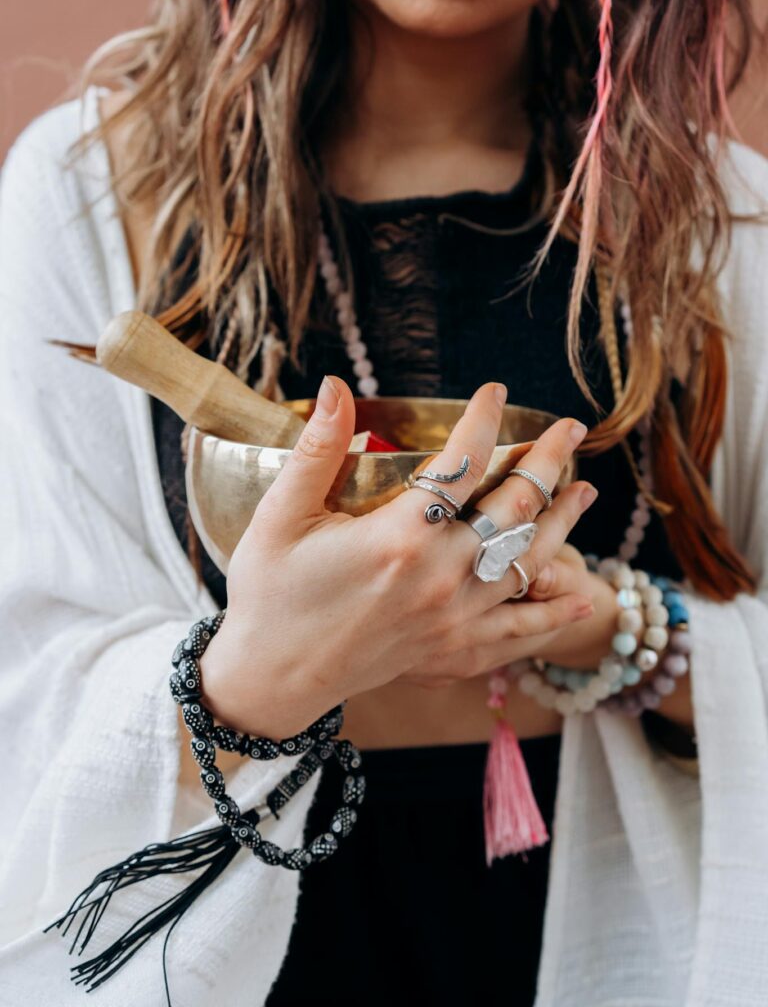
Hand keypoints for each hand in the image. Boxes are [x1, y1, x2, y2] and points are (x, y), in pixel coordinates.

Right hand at [203, 376, 597, 737]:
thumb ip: (316, 449)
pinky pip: (521, 632)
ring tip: (587, 490)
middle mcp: (441, 576)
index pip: (463, 462)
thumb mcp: (280, 516)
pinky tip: (585, 597)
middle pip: (515, 507)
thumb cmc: (269, 594)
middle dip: (548, 461)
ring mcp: (454, 618)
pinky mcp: (454, 651)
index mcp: (400, 537)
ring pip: (529, 562)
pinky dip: (557, 615)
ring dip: (564, 522)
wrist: (271, 679)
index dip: (484, 420)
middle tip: (570, 429)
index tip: (494, 393)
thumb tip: (334, 385)